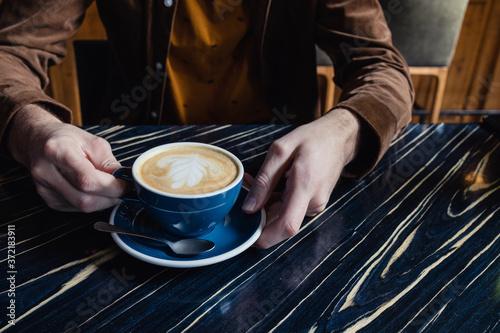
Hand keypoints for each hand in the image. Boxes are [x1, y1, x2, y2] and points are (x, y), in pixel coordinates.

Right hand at [7, 104, 126, 211]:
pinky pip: (77, 208)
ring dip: (102, 201)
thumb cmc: (66, 139)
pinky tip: (93, 190)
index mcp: (57, 151)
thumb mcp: (92, 142)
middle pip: (85, 200)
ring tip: (108, 187)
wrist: (38, 140)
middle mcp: (46, 173)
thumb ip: (109, 162)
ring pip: (82, 207)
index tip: (126, 184)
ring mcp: (45, 189)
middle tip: (122, 188)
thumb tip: (125, 179)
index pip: (88, 180)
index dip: (112, 187)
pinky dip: (91, 202)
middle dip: (110, 197)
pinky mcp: (48, 200)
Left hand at [242, 109, 360, 247]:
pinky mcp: (313, 204)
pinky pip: (289, 209)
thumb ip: (265, 180)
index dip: (265, 237)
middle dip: (258, 214)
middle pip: (280, 223)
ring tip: (254, 183)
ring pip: (282, 216)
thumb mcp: (281, 150)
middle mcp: (313, 202)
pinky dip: (274, 201)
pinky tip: (268, 186)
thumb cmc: (313, 139)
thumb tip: (249, 208)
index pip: (287, 226)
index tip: (247, 235)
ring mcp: (315, 205)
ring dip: (264, 206)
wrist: (339, 137)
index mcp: (306, 187)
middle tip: (245, 191)